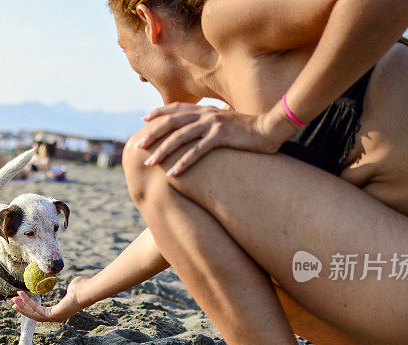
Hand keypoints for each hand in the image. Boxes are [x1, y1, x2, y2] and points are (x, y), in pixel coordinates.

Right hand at [12, 277, 86, 322]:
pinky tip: (21, 295)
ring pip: (34, 314)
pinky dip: (28, 302)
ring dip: (22, 307)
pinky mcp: (53, 315)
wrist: (85, 291)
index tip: (23, 302)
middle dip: (24, 309)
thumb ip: (69, 289)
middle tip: (13, 303)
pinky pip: (37, 309)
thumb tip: (71, 287)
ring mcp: (54, 318)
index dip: (31, 308)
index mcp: (60, 312)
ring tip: (13, 300)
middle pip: (35, 315)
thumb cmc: (81, 288)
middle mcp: (56, 317)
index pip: (42, 312)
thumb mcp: (72, 288)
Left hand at [138, 103, 296, 176]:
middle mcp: (206, 114)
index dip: (158, 113)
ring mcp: (213, 124)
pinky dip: (183, 163)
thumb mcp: (226, 122)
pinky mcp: (221, 137)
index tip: (143, 121)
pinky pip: (197, 151)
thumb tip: (201, 129)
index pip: (175, 108)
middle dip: (152, 134)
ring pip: (180, 137)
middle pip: (171, 122)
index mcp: (205, 110)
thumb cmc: (249, 129)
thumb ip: (211, 123)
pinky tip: (172, 173)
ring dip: (162, 151)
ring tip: (149, 163)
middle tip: (137, 146)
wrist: (271, 129)